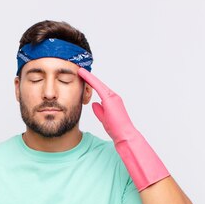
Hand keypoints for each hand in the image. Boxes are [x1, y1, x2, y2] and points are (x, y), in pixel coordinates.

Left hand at [78, 67, 169, 190]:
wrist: (124, 134)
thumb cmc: (116, 129)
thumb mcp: (104, 118)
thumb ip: (99, 111)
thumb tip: (94, 104)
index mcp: (111, 101)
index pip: (99, 89)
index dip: (91, 83)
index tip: (82, 77)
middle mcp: (113, 96)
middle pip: (98, 84)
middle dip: (89, 77)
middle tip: (80, 69)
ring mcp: (112, 97)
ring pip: (98, 83)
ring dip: (89, 76)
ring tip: (80, 70)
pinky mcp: (110, 98)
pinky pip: (98, 86)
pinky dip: (90, 79)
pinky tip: (83, 74)